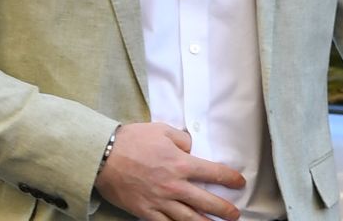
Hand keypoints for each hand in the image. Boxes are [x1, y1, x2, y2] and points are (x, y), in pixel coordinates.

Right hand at [94, 122, 245, 220]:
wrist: (103, 156)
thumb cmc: (133, 140)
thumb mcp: (163, 130)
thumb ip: (182, 140)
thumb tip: (192, 148)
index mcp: (181, 163)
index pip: (214, 173)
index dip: (230, 179)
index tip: (239, 182)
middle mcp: (174, 185)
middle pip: (206, 201)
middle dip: (224, 209)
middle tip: (235, 214)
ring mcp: (160, 201)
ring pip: (189, 218)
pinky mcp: (145, 211)